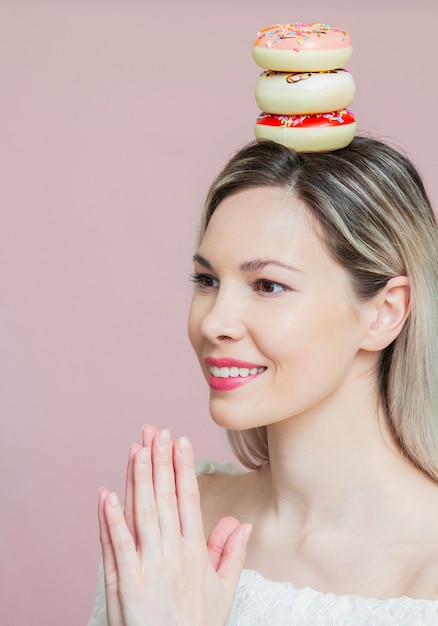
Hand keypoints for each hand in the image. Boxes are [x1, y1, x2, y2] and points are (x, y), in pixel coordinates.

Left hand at [98, 426, 251, 625]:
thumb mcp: (224, 591)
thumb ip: (231, 554)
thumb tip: (241, 523)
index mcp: (195, 550)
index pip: (189, 498)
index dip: (184, 468)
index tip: (181, 441)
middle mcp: (172, 552)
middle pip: (165, 498)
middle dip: (161, 461)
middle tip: (156, 431)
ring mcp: (149, 566)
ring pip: (143, 513)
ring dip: (139, 479)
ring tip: (137, 449)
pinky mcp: (127, 583)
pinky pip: (118, 546)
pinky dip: (111, 520)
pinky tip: (106, 494)